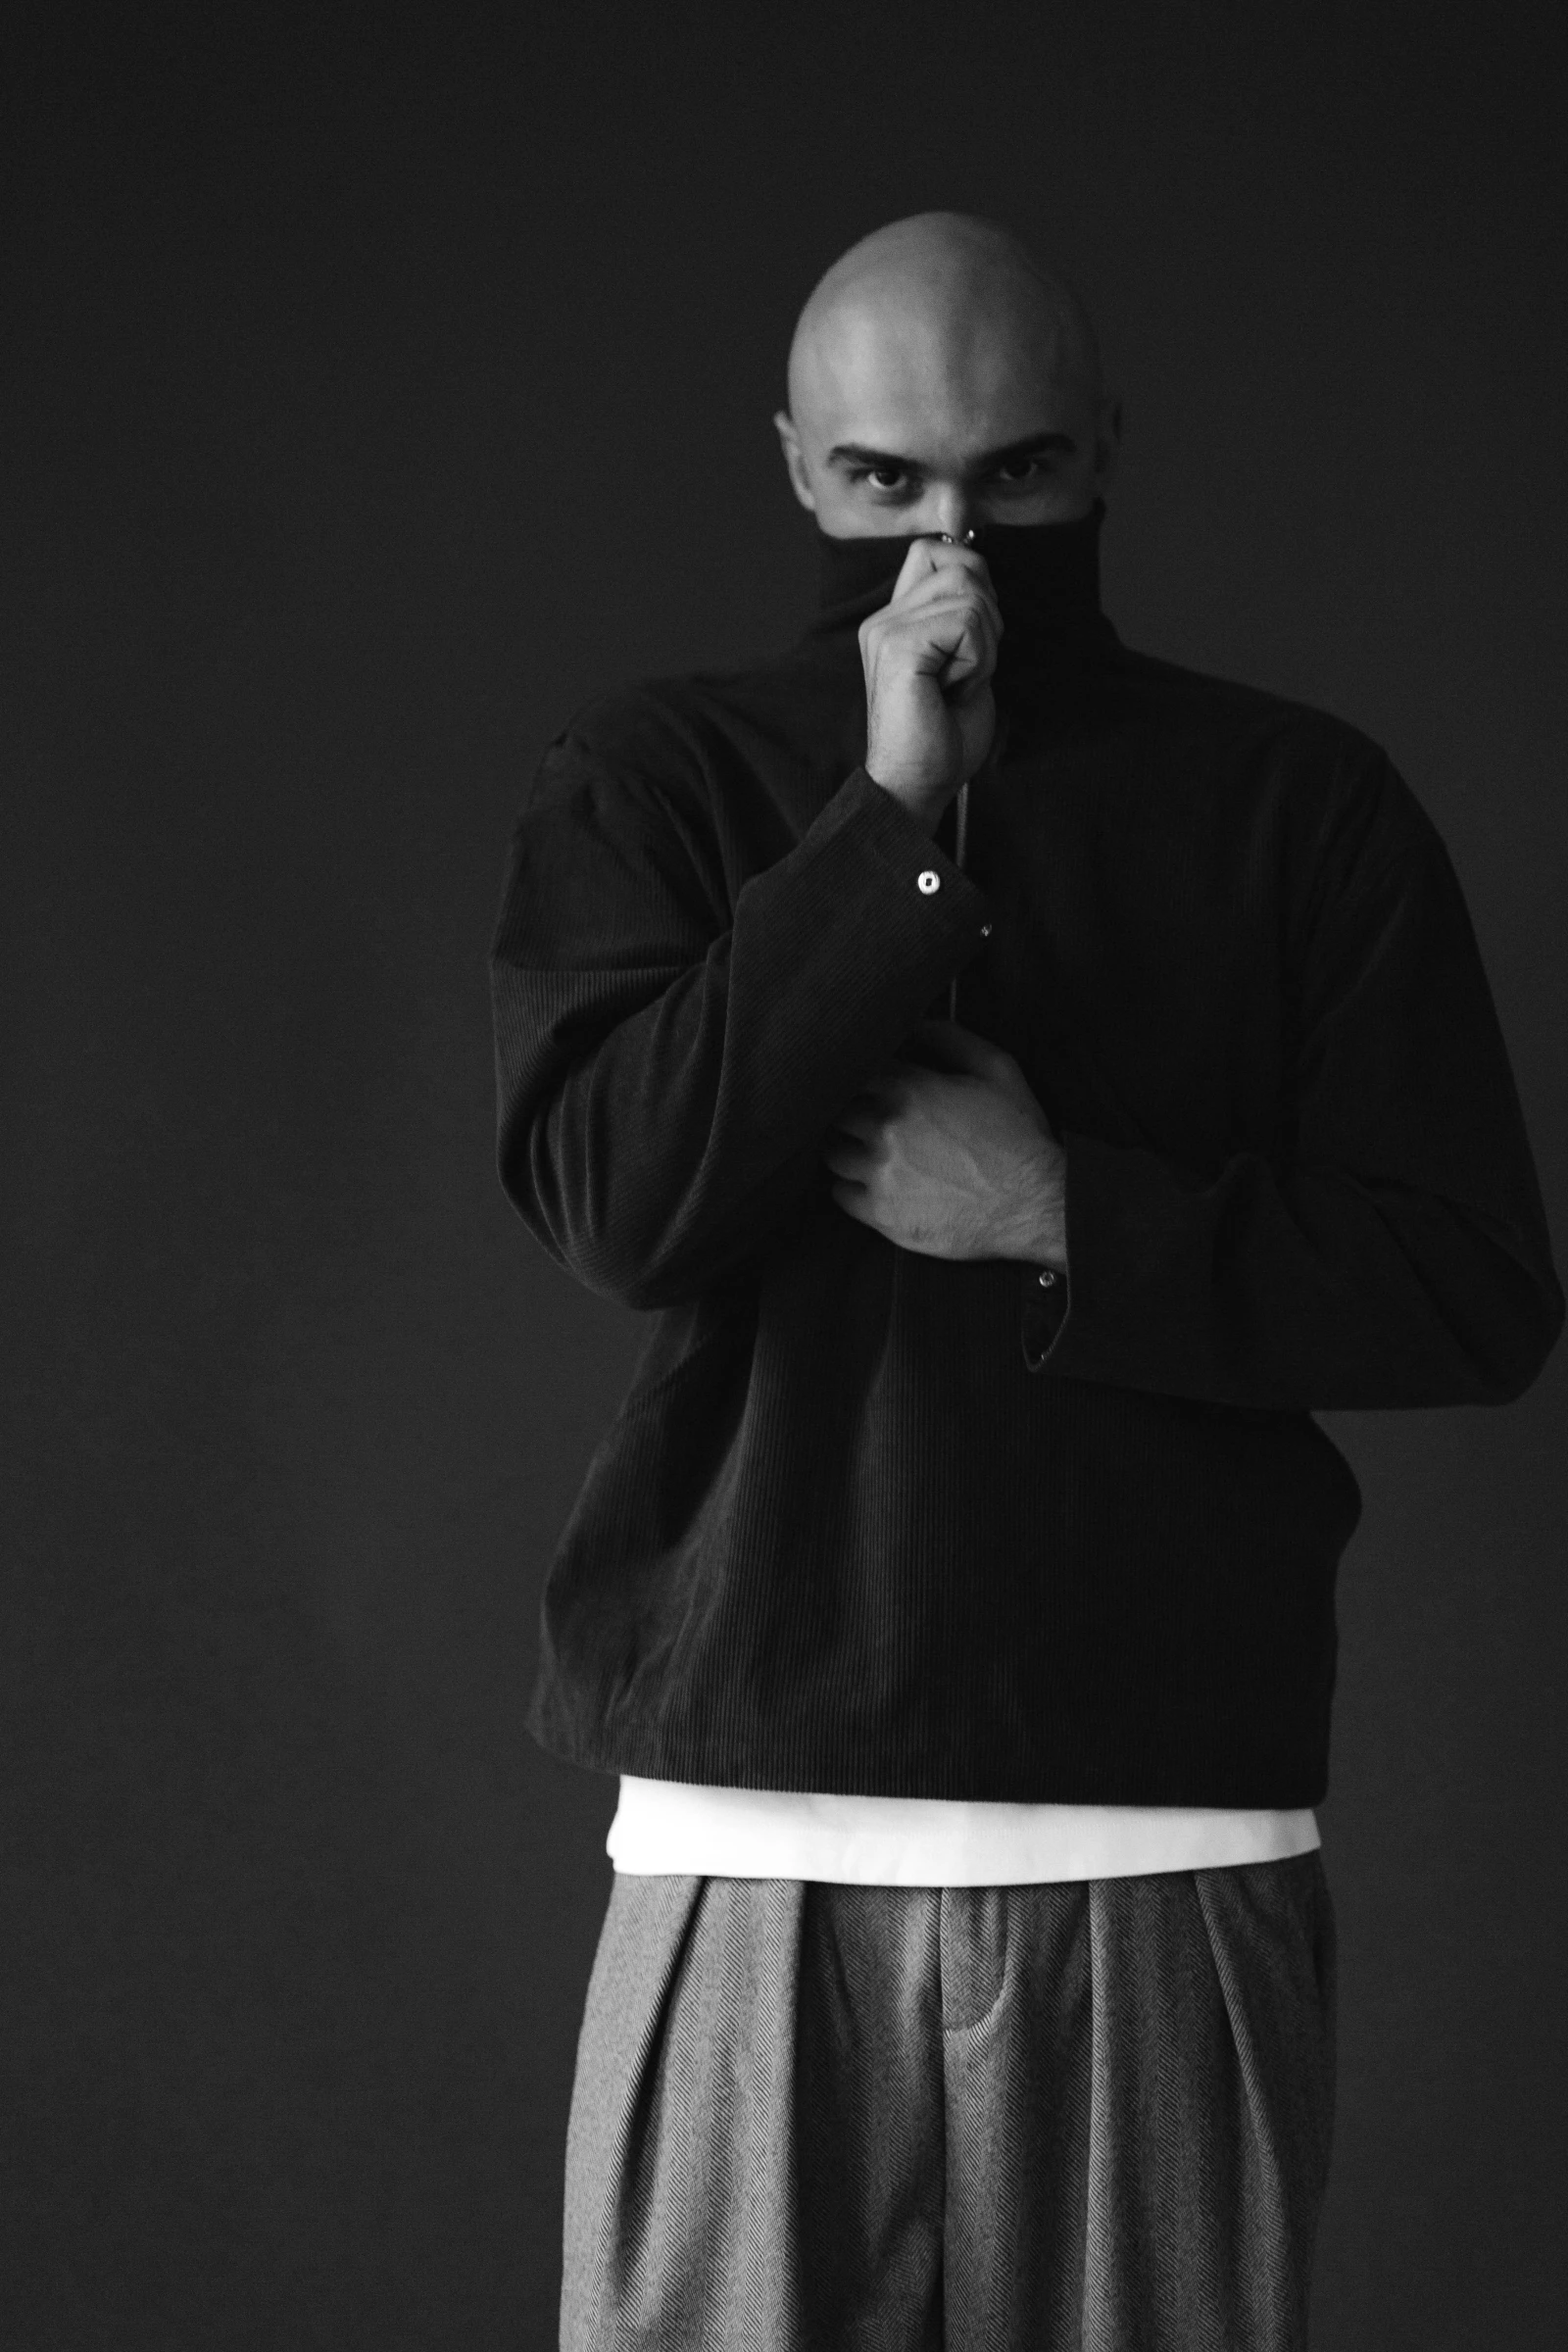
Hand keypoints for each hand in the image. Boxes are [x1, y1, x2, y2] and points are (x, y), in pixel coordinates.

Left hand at [822, 1019, 1065, 1263]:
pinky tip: (873, 1184)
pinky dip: (850, 1187)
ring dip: (847, 1150)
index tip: (872, 1088)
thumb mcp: (998, 1070)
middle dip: (852, 1113)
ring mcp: (879, 1172)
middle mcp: (884, 1127)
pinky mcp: (880, 1213)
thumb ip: (951, 1039)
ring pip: (832, 1153)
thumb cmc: (1018, 1137)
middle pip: (837, 1111)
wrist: (1034, 1204)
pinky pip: (839, 1194)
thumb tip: (917, 1023)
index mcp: (907, 1087)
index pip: (855, 1070)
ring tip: (869, 1153)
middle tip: (871, 1122)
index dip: (863, 1079)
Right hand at [859, 539, 1002, 827]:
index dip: (973, 579)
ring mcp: (886, 629)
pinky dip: (978, 658)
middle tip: (966, 669)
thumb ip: (965, 615)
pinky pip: (967, 621)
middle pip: (961, 564)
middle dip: (987, 617)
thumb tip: (980, 571)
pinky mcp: (898, 645)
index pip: (935, 550)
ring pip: (970, 591)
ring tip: (958, 682)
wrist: (917, 786)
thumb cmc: (943, 737)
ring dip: (984, 642)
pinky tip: (955, 689)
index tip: (971, 638)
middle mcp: (883, 618)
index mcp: (894, 620)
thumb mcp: (964, 660)